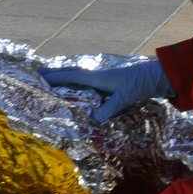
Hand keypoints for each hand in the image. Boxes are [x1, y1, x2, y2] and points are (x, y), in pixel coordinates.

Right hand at [39, 58, 169, 122]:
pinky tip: (76, 90)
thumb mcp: (124, 97)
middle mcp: (96, 76)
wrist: (156, 77)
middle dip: (54, 74)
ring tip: (51, 81)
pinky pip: (85, 83)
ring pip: (77, 78)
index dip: (54, 77)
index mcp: (96, 77)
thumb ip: (110, 108)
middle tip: (37, 74)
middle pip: (71, 74)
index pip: (71, 76)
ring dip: (64, 78)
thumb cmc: (139, 84)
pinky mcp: (108, 85)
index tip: (37, 76)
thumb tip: (94, 119)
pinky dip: (76, 84)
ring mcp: (102, 80)